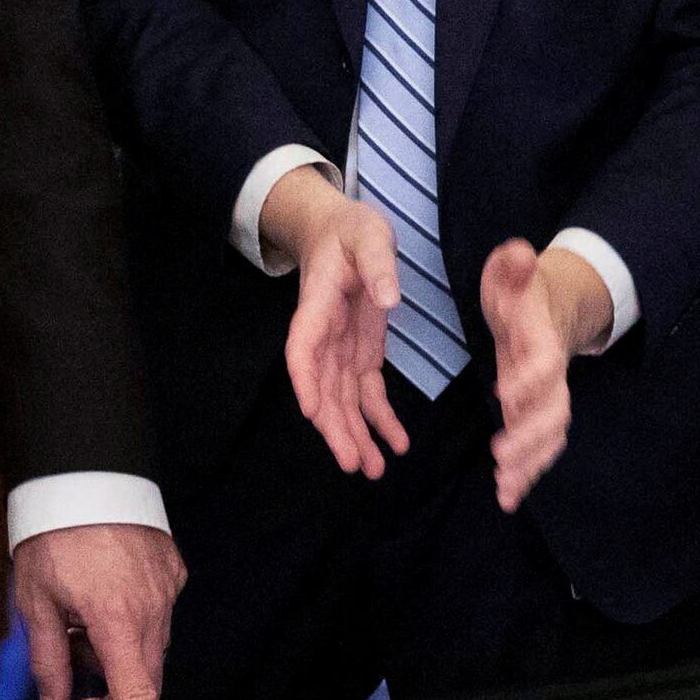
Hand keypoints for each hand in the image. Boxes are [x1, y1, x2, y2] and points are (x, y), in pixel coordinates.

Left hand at [10, 523, 188, 699]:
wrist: (84, 477)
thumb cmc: (53, 537)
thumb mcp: (35, 603)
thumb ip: (48, 662)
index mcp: (114, 619)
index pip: (138, 691)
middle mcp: (151, 608)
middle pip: (143, 677)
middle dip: (111, 694)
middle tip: (74, 691)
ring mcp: (167, 590)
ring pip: (149, 648)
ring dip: (118, 655)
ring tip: (79, 625)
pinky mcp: (173, 573)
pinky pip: (157, 616)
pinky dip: (131, 624)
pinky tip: (102, 599)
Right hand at [263, 167, 412, 478]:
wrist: (340, 232)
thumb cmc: (352, 230)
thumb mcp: (369, 234)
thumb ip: (378, 263)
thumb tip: (388, 299)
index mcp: (317, 305)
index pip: (303, 348)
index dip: (306, 381)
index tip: (312, 413)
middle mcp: (324, 335)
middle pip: (325, 388)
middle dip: (336, 427)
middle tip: (353, 463)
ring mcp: (341, 349)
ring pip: (344, 400)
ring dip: (356, 434)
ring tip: (374, 469)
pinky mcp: (360, 353)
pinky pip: (367, 392)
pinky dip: (380, 418)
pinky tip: (396, 444)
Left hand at [478, 240, 610, 511]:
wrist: (547, 309)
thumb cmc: (522, 291)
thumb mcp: (512, 270)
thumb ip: (513, 264)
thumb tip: (518, 253)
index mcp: (542, 340)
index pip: (544, 362)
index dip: (531, 378)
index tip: (505, 392)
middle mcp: (549, 374)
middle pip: (552, 411)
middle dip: (530, 437)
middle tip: (502, 458)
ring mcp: (543, 397)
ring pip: (547, 437)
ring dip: (529, 465)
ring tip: (506, 492)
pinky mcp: (531, 413)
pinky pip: (535, 448)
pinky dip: (524, 474)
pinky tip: (506, 498)